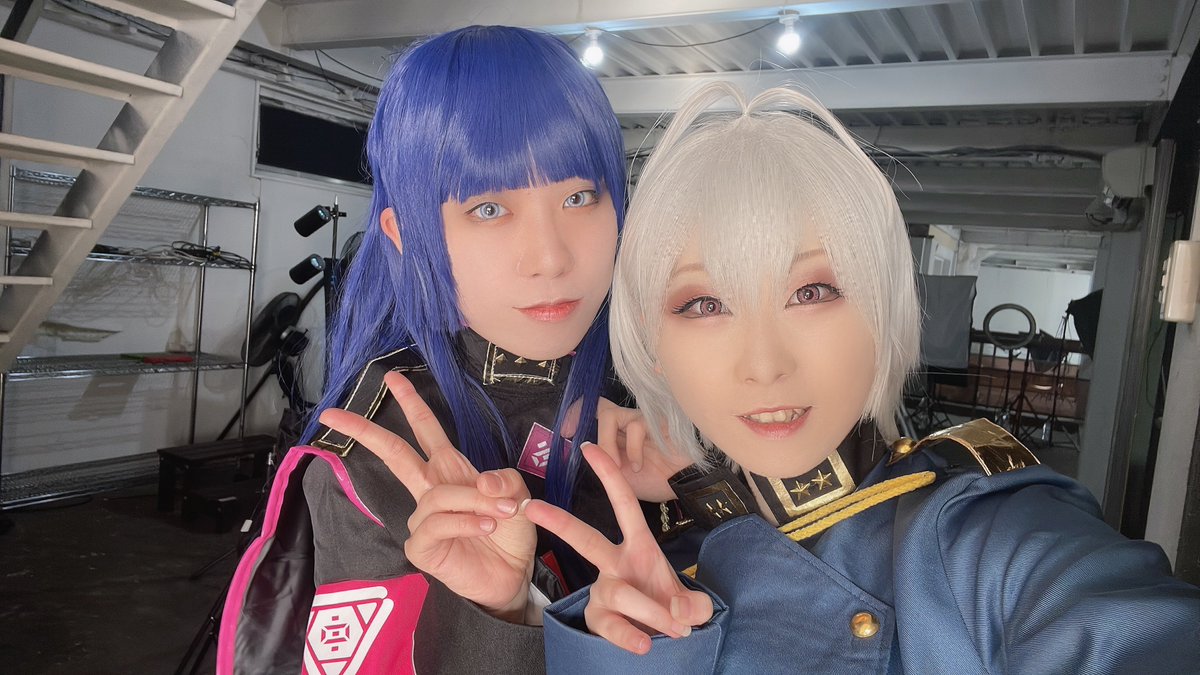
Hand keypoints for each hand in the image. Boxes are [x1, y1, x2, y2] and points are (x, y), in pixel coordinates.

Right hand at [319, 371, 535, 620]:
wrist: (512, 576)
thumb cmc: (509, 533)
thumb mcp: (517, 496)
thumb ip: (503, 480)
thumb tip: (483, 480)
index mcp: (450, 470)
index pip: (425, 431)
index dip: (411, 404)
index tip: (393, 379)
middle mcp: (430, 490)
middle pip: (394, 454)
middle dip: (365, 431)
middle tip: (332, 413)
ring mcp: (422, 519)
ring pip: (438, 495)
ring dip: (474, 501)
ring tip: (502, 513)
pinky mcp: (421, 546)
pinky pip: (438, 524)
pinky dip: (467, 522)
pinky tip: (486, 527)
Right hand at [525, 444, 712, 653]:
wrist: (667, 639)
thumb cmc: (675, 609)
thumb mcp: (695, 605)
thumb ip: (695, 606)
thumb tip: (675, 611)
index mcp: (639, 546)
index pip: (623, 505)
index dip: (609, 475)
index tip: (590, 447)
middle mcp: (614, 564)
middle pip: (585, 539)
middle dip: (558, 521)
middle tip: (531, 506)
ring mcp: (603, 591)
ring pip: (620, 593)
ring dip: (651, 610)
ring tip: (674, 627)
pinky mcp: (599, 619)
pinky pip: (612, 625)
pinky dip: (631, 635)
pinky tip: (644, 644)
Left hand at [564, 398, 691, 502]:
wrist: (688, 484)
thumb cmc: (657, 479)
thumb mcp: (620, 476)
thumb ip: (603, 462)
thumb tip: (582, 449)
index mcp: (620, 432)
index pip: (595, 408)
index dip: (577, 412)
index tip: (565, 430)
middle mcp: (629, 421)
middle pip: (600, 409)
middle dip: (595, 437)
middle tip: (598, 458)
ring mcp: (643, 418)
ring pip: (610, 415)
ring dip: (608, 444)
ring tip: (619, 467)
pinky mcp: (657, 419)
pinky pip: (634, 426)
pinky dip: (632, 449)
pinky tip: (639, 466)